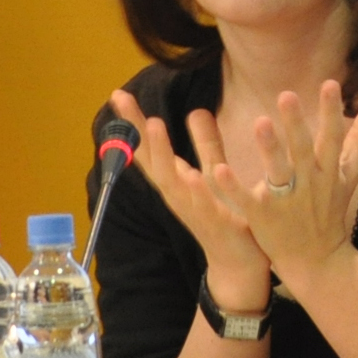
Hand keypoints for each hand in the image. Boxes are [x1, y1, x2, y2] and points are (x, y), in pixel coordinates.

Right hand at [111, 88, 269, 291]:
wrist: (238, 263)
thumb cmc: (224, 216)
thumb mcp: (214, 174)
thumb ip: (207, 145)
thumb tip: (195, 110)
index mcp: (177, 181)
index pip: (150, 149)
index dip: (134, 124)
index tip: (118, 95)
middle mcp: (179, 195)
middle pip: (154, 161)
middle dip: (140, 133)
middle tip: (128, 104)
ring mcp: (195, 211)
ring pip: (173, 181)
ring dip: (162, 154)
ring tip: (153, 126)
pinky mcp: (218, 225)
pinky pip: (205, 207)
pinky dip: (197, 192)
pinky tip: (192, 176)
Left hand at [208, 81, 357, 287]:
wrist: (317, 259)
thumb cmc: (330, 207)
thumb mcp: (350, 172)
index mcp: (330, 170)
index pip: (333, 137)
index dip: (332, 111)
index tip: (330, 84)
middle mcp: (310, 184)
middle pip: (304, 151)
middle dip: (297, 124)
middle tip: (287, 95)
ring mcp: (286, 201)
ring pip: (279, 172)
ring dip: (270, 149)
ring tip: (259, 123)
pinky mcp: (263, 217)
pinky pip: (248, 200)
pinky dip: (236, 186)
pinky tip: (220, 169)